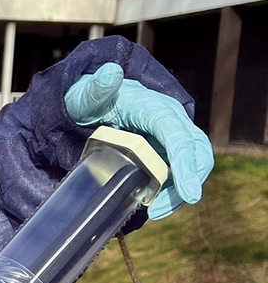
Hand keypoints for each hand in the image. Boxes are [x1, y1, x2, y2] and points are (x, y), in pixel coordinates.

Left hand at [65, 62, 213, 218]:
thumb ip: (95, 89)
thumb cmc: (91, 99)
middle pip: (196, 151)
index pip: (178, 135)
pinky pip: (179, 170)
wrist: (95, 101)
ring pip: (192, 164)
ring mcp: (172, 135)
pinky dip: (172, 189)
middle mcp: (170, 120)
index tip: (190, 193)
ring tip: (154, 211)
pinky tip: (153, 202)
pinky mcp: (167, 149)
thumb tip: (110, 72)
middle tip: (159, 209)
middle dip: (187, 182)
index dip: (185, 163)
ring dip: (179, 191)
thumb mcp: (86, 95)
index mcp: (154, 107)